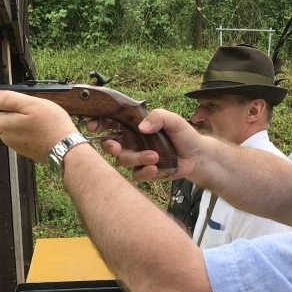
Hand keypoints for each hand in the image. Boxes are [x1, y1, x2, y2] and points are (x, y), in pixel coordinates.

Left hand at [0, 91, 79, 161]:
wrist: (66, 150)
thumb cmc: (51, 125)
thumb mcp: (31, 104)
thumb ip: (9, 100)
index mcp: (4, 126)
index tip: (2, 102)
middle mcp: (7, 139)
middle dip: (8, 114)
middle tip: (27, 108)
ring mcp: (17, 147)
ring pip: (11, 131)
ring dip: (20, 122)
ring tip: (36, 117)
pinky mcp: (28, 151)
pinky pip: (22, 137)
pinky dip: (28, 131)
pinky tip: (41, 127)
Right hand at [87, 109, 202, 181]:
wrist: (198, 156)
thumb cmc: (185, 135)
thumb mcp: (174, 120)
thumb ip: (158, 117)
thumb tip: (142, 127)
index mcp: (135, 126)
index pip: (112, 122)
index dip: (99, 123)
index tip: (93, 126)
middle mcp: (132, 141)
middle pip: (110, 144)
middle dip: (109, 146)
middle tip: (116, 147)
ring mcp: (137, 157)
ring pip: (123, 160)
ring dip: (136, 158)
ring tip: (154, 156)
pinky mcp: (144, 171)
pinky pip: (136, 174)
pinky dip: (144, 171)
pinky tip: (155, 168)